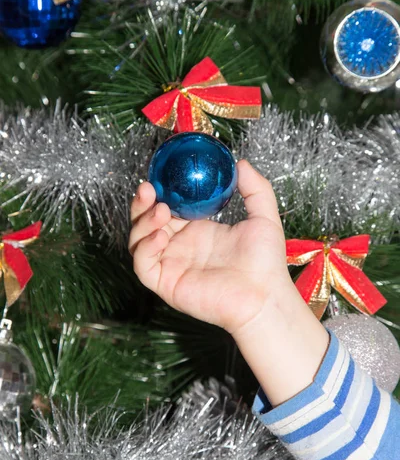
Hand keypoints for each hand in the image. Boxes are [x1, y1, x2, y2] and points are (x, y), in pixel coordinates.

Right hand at [129, 160, 291, 335]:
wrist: (264, 296)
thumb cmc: (266, 263)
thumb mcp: (263, 216)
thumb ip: (255, 188)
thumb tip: (240, 163)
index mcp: (197, 231)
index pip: (167, 207)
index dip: (159, 193)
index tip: (159, 177)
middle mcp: (180, 247)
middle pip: (146, 222)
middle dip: (142, 204)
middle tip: (147, 188)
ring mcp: (171, 265)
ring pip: (139, 241)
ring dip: (142, 223)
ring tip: (161, 211)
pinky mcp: (166, 284)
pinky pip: (143, 265)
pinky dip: (144, 248)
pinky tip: (160, 237)